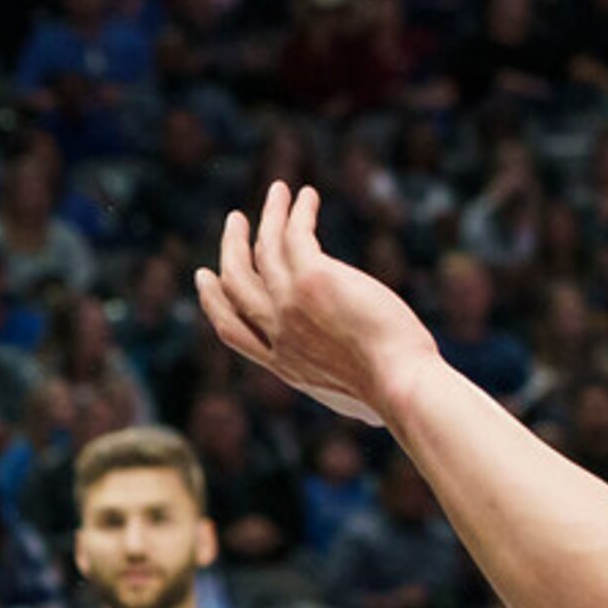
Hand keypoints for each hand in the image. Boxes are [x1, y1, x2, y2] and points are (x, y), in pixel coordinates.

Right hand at [197, 183, 441, 427]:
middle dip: (232, 249)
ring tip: (277, 191)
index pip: (233, 330)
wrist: (400, 385)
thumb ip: (352, 400)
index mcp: (282, 364)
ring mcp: (290, 305)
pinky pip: (295, 234)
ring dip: (266, 217)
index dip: (215, 301)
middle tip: (235, 222)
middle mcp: (277, 333)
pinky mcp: (314, 279)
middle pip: (236, 285)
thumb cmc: (395, 398)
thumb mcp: (358, 406)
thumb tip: (374, 416)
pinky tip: (305, 195)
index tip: (207, 277)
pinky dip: (297, 212)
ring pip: (264, 250)